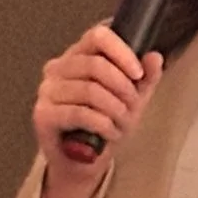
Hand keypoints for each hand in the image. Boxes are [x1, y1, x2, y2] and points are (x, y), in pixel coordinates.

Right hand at [33, 24, 161, 197]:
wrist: (84, 162)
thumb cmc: (105, 125)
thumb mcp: (132, 99)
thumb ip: (145, 77)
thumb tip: (154, 57)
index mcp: (78, 55)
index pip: (98, 35)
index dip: (122, 52)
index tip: (138, 73)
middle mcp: (57, 68)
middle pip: (96, 64)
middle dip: (123, 88)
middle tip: (132, 106)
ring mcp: (47, 91)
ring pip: (90, 90)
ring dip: (116, 110)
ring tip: (122, 122)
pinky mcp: (43, 114)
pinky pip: (80, 113)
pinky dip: (103, 124)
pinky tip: (110, 132)